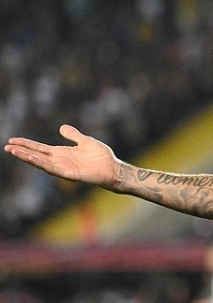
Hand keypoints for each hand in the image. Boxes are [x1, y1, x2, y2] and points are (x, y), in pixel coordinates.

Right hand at [5, 124, 120, 187]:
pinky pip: (53, 169)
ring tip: (14, 151)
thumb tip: (61, 127)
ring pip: (41, 162)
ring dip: (28, 157)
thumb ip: (73, 135)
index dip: (27, 144)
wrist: (113, 168)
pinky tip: (33, 158)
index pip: (40, 148)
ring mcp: (64, 168)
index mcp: (62, 153)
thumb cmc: (101, 157)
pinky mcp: (70, 174)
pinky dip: (42, 164)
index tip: (13, 140)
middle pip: (36, 155)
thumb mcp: (85, 141)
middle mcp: (60, 161)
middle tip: (7, 146)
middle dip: (22, 151)